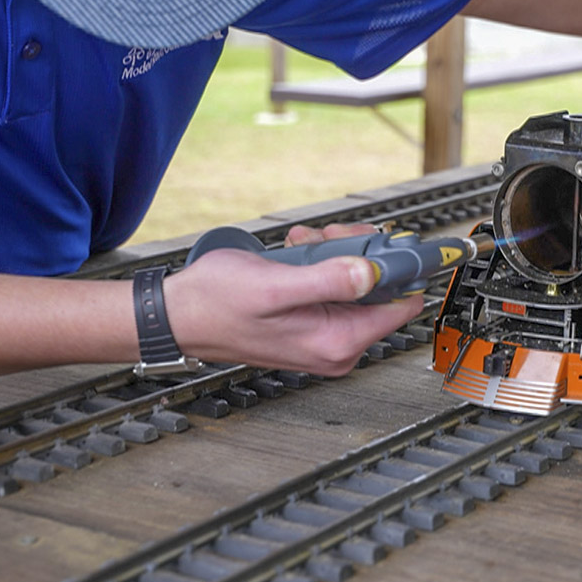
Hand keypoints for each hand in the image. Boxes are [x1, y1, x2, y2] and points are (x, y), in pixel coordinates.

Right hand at [165, 223, 421, 375]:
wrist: (178, 314)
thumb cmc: (216, 306)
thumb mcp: (276, 286)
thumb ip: (330, 280)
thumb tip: (374, 273)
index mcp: (337, 342)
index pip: (402, 306)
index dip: (403, 270)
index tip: (398, 242)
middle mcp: (337, 344)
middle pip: (381, 290)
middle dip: (361, 254)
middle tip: (331, 237)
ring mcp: (325, 334)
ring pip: (358, 282)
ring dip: (336, 253)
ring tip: (306, 244)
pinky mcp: (312, 321)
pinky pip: (335, 285)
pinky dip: (320, 261)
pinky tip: (297, 252)